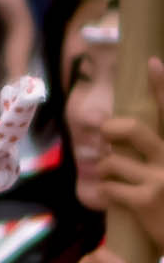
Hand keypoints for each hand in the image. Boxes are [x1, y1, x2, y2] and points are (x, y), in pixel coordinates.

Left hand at [96, 56, 163, 241]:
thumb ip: (150, 154)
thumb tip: (113, 138)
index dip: (162, 86)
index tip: (153, 62)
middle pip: (133, 130)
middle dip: (111, 129)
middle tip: (104, 134)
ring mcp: (160, 178)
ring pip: (113, 161)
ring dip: (105, 168)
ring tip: (112, 176)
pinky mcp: (145, 200)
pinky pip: (110, 187)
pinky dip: (106, 191)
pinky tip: (115, 197)